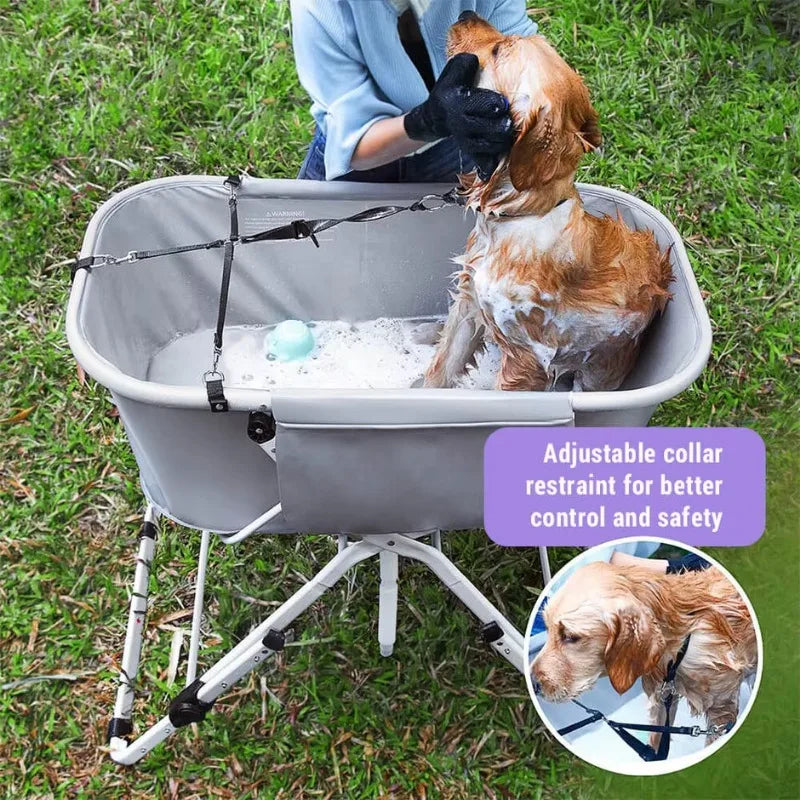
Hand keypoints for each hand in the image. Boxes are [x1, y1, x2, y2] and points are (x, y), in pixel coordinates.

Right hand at [404, 53, 514, 177]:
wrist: (436, 115)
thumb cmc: (451, 88)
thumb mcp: (456, 69)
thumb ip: (468, 63)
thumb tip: (481, 61)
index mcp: (457, 101)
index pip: (477, 104)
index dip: (493, 104)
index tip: (503, 104)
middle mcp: (460, 123)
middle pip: (484, 128)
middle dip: (500, 127)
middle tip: (510, 123)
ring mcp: (465, 139)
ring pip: (486, 145)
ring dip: (501, 143)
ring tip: (510, 136)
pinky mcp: (470, 150)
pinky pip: (481, 160)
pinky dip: (489, 164)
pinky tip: (497, 166)